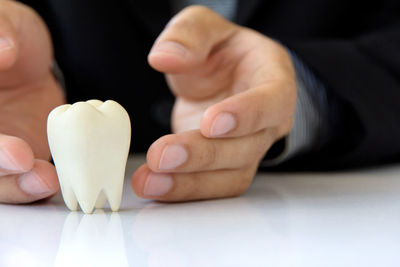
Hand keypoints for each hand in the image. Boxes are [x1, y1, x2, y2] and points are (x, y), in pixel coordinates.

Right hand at [0, 1, 63, 202]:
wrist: (28, 60)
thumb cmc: (9, 36)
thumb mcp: (4, 19)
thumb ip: (0, 29)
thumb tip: (3, 50)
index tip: (14, 150)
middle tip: (24, 161)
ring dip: (16, 186)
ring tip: (45, 180)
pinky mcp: (17, 159)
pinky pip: (21, 180)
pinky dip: (34, 186)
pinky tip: (53, 181)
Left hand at [132, 6, 295, 200]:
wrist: (226, 81)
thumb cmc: (225, 55)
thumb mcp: (208, 29)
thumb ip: (189, 35)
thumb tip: (164, 57)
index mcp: (273, 83)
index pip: (271, 103)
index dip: (244, 115)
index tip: (210, 123)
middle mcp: (266, 124)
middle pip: (245, 149)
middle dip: (202, 156)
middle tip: (162, 156)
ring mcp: (247, 150)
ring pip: (228, 178)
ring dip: (188, 183)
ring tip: (149, 181)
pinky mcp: (224, 168)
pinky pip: (210, 187)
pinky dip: (181, 190)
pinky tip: (153, 185)